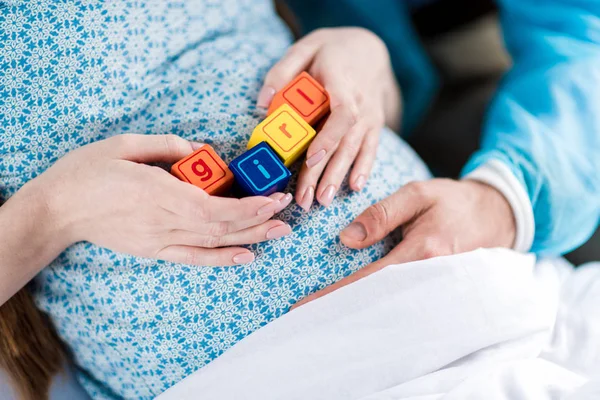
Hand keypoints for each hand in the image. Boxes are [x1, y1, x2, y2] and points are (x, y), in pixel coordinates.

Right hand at [38, 134, 292, 265]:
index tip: (272, 197)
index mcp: (157, 192)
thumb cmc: (88, 171)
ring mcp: (159, 241)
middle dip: (257, 219)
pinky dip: (220, 260)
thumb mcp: (124, 144)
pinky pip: (191, 258)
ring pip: (211, 243)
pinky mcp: (153, 251)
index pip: (214, 205)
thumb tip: (200, 150)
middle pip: (220, 226)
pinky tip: (244, 257)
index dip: (247, 205)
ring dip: (248, 238)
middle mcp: (163, 221)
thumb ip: (166, 146)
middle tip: (286, 213)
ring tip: (278, 233)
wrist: (58, 209)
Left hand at [258, 28, 401, 209]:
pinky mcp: (374, 126)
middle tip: (307, 199)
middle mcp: (361, 102)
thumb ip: (282, 72)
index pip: (341, 113)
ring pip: (356, 150)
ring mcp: (370, 116)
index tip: (311, 158)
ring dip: (340, 177)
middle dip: (326, 172)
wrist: (368, 49)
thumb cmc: (330, 50)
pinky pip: (371, 150)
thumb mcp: (304, 47)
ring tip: (324, 200)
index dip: (328, 138)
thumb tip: (262, 104)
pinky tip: (354, 188)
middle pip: (344, 141)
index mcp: (342, 82)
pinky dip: (364, 169)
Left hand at [293, 179, 515, 306]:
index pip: (369, 278)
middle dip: (340, 310)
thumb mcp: (418, 194)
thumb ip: (382, 214)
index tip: (306, 305)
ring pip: (388, 304)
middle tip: (305, 317)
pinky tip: (358, 307)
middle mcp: (428, 275)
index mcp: (422, 251)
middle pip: (376, 300)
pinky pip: (402, 299)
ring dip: (357, 310)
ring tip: (325, 316)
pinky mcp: (435, 287)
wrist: (498, 214)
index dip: (335, 293)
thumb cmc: (455, 201)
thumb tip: (347, 239)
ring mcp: (434, 286)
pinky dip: (378, 304)